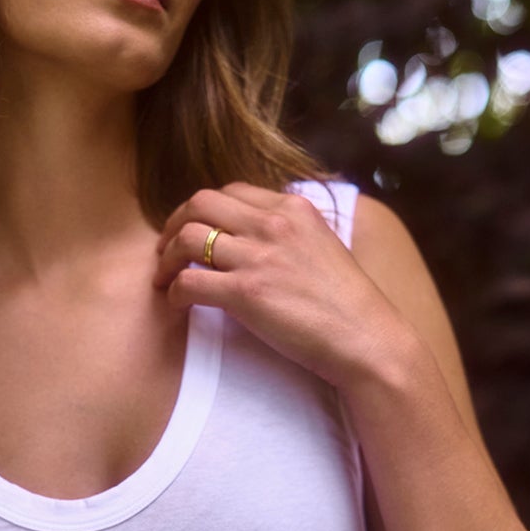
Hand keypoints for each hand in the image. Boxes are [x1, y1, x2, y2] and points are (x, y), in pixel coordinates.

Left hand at [153, 181, 402, 390]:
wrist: (366, 339)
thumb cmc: (346, 305)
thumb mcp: (322, 246)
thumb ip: (290, 234)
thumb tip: (255, 239)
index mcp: (294, 207)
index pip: (232, 191)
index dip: (204, 209)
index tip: (193, 229)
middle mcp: (274, 223)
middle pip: (200, 203)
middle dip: (174, 224)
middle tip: (165, 250)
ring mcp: (259, 256)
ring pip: (187, 237)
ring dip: (166, 257)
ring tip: (163, 277)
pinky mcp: (246, 292)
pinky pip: (189, 281)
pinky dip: (174, 291)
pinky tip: (177, 303)